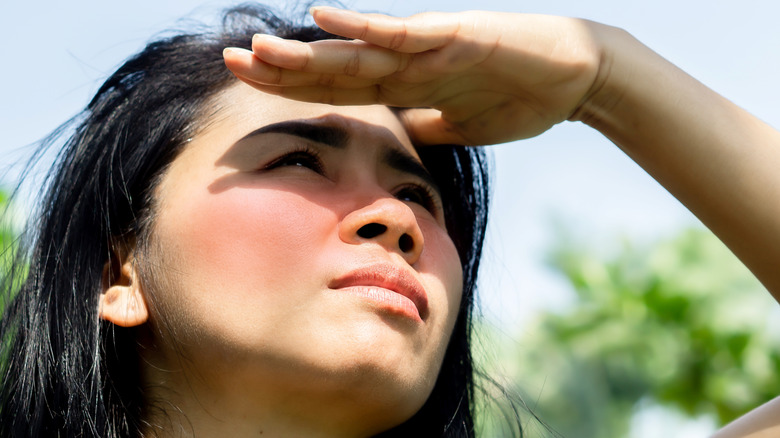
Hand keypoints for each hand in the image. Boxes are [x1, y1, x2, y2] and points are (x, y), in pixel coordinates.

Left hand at [223, 8, 603, 145]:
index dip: (294, 91)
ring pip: (357, 51)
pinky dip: (365, 28)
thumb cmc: (519, 100)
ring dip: (308, 52)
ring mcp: (428, 47)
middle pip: (335, 69)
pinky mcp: (455, 36)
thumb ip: (422, 127)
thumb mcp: (457, 128)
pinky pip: (404, 33)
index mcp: (406, 86)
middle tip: (229, 61)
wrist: (575, 79)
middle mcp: (407, 63)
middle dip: (282, 69)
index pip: (339, 91)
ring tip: (257, 49)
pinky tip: (323, 17)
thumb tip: (393, 142)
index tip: (251, 91)